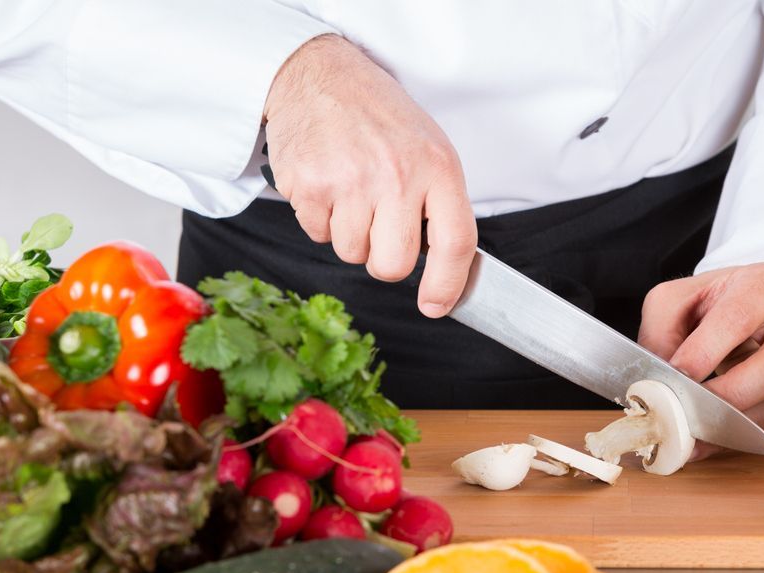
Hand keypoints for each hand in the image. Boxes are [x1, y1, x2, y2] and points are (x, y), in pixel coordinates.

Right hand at [262, 35, 476, 317]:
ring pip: (353, 254)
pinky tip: (328, 183)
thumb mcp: (429, 148)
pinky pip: (318, 235)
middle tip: (381, 228)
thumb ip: (439, 203)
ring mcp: (350, 182)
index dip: (447, 285)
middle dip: (385, 260)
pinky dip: (322, 219)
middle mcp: (396, 176)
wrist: (318, 77)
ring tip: (353, 191)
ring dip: (352, 235)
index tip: (437, 305)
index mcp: (437, 167)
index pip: (454, 243)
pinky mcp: (308, 187)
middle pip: (394, 265)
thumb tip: (443, 267)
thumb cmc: (379, 117)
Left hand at [638, 263, 763, 459]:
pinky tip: (722, 437)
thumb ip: (660, 334)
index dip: (706, 353)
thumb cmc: (717, 302)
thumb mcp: (678, 301)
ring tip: (701, 438)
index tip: (675, 380)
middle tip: (689, 416)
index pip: (738, 318)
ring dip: (743, 424)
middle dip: (729, 398)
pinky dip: (754, 431)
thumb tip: (658, 384)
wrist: (758, 303)